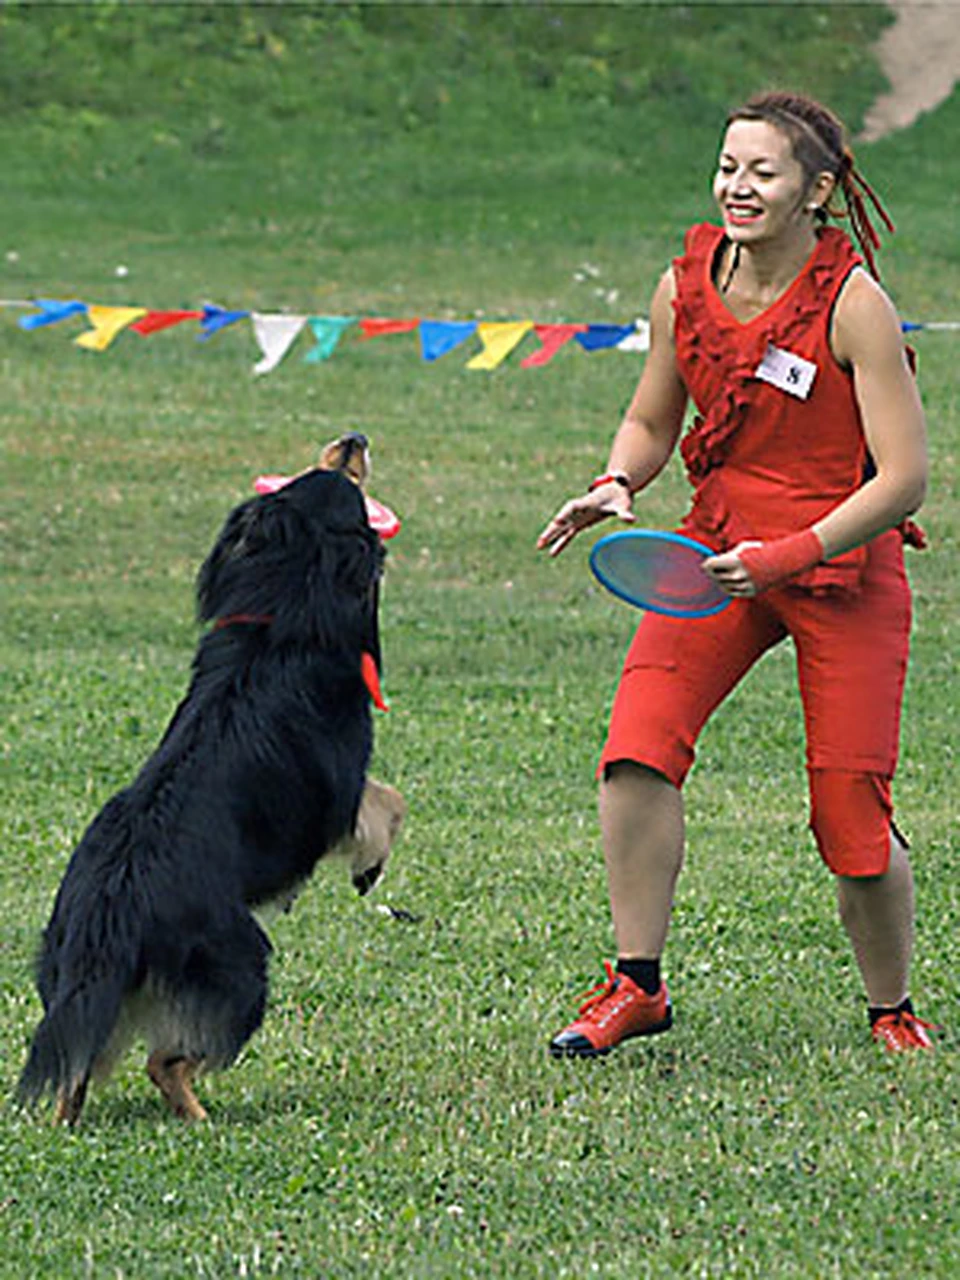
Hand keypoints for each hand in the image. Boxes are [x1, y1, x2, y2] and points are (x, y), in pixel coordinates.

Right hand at [537, 482, 633, 556]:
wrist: (617, 491)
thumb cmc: (620, 498)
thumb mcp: (623, 505)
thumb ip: (624, 513)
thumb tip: (631, 519)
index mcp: (587, 503)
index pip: (572, 508)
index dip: (564, 514)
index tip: (557, 521)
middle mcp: (579, 510)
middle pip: (562, 520)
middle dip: (551, 530)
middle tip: (541, 540)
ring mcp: (578, 518)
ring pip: (561, 528)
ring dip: (550, 537)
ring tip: (539, 547)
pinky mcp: (580, 524)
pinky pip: (567, 534)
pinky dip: (560, 542)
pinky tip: (552, 552)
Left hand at [703, 530, 822, 595]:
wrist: (785, 561)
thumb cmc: (763, 550)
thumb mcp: (743, 547)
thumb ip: (728, 555)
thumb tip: (715, 563)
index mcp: (736, 561)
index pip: (711, 565)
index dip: (706, 564)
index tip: (704, 563)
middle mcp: (739, 575)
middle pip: (716, 577)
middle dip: (712, 573)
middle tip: (709, 570)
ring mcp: (746, 585)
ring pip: (724, 586)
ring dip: (720, 581)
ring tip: (719, 576)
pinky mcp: (752, 592)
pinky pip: (734, 592)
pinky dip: (730, 587)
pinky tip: (729, 582)